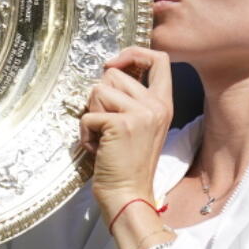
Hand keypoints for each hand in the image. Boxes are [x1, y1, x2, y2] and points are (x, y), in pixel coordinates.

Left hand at [79, 47, 172, 212]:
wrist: (128, 195)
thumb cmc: (127, 163)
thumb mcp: (140, 125)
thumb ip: (132, 98)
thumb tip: (108, 72)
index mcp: (163, 103)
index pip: (159, 59)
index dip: (133, 53)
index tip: (113, 65)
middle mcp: (156, 105)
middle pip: (114, 74)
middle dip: (100, 98)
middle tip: (107, 125)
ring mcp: (140, 114)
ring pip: (97, 91)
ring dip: (92, 115)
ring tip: (103, 138)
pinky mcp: (121, 125)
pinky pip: (87, 115)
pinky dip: (85, 133)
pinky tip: (98, 148)